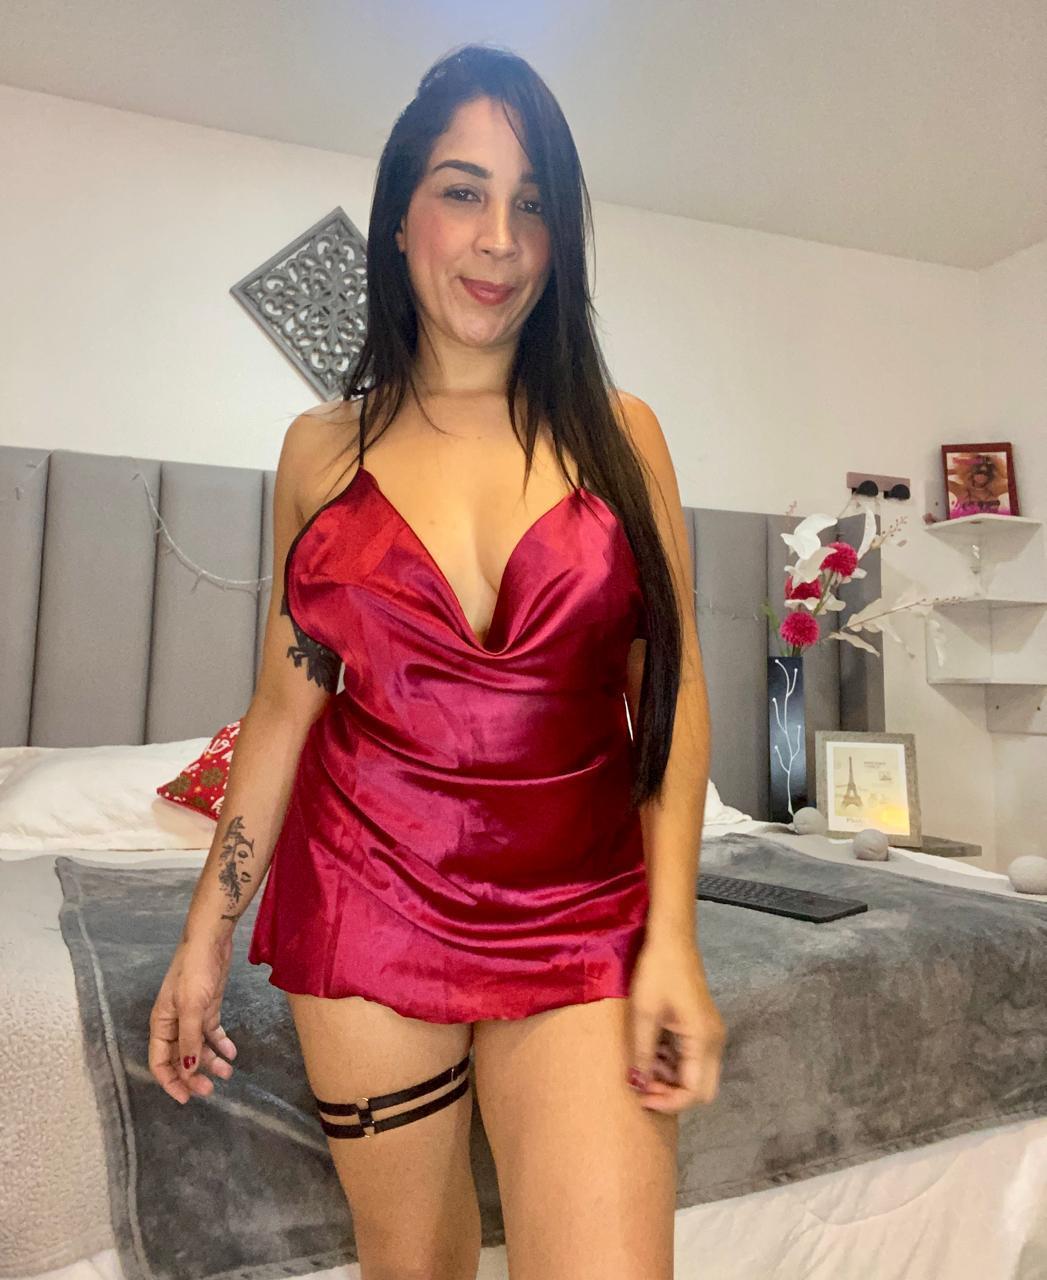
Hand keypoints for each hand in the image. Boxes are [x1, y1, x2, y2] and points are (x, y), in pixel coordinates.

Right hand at [148, 933, 238, 1104]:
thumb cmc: (195, 971)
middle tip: (212, 1088)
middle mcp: (174, 1024)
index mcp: (161, 1024)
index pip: (160, 1062)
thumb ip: (189, 1039)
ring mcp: (192, 1017)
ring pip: (198, 1048)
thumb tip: (187, 1070)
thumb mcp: (191, 1006)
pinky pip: (211, 1034)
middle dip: (193, 1076)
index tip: (187, 1098)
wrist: (211, 941)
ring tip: (227, 1072)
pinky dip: (220, 1044)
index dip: (171, 1082)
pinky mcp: (208, 1009)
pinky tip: (231, 1053)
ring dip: (210, 1061)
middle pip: (180, 1059)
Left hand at [626, 933, 725, 1114]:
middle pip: (702, 1090)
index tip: (641, 1096)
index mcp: (703, 1040)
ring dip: (671, 1079)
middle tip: (643, 1084)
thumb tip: (638, 1086)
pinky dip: (673, 1063)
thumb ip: (642, 1054)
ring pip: (696, 1075)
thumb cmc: (656, 973)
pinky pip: (692, 1058)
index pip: (694, 1092)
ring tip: (643, 1065)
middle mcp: (714, 1042)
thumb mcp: (643, 1014)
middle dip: (672, 1095)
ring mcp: (710, 1034)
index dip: (668, 1102)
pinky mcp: (702, 1027)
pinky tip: (651, 1052)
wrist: (671, 939)